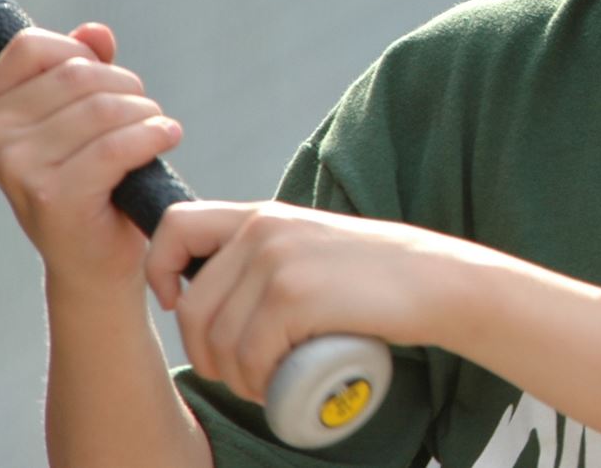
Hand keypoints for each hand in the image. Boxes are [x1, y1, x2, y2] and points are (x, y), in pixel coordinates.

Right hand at [0, 23, 181, 290]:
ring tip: (153, 133)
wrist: (96, 259)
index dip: (82, 54)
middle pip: (79, 74)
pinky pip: (117, 146)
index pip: (33, 48)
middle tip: (142, 117)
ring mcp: (18, 167)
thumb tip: (95, 32)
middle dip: (126, 89)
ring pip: (104, 107)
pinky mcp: (54, 196)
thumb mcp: (83, 117)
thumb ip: (84, 67)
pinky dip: (152, 137)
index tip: (106, 82)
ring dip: (145, 115)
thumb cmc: (92, 181)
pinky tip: (166, 139)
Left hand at [144, 201, 473, 403]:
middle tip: (243, 372)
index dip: (159, 270)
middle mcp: (264, 231)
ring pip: (217, 339)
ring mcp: (278, 262)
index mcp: (265, 215)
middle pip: (191, 307)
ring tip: (267, 382)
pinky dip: (258, 382)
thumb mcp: (315, 244)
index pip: (175, 226)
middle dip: (207, 355)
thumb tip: (219, 288)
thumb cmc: (382, 277)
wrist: (441, 283)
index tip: (176, 301)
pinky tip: (279, 385)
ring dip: (235, 377)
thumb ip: (272, 250)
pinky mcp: (295, 296)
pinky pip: (248, 354)